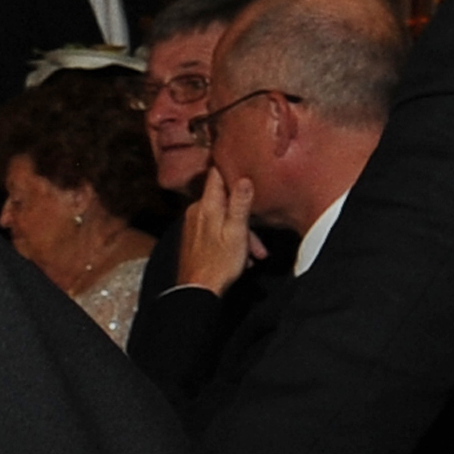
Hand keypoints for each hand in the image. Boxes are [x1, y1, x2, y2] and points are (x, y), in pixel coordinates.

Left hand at [177, 167, 255, 297]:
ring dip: (241, 233)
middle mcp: (196, 211)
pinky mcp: (193, 238)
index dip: (230, 166)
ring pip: (222, 218)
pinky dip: (230, 240)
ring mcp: (193, 225)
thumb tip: (244, 178)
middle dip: (245, 214)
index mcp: (206, 205)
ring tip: (255, 254)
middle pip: (224, 200)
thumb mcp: (237, 231)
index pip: (216, 174)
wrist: (196, 292)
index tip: (243, 161)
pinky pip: (215, 230)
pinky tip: (242, 258)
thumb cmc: (219, 263)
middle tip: (260, 238)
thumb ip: (240, 204)